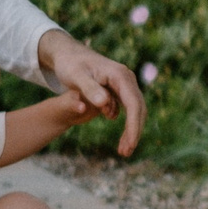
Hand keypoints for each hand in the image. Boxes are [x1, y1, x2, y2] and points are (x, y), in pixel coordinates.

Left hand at [36, 30, 144, 157]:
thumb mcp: (76, 76)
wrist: (69, 55)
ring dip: (132, 130)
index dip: (133, 125)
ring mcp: (125, 84)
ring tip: (123, 150)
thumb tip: (105, 104)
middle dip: (134, 131)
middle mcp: (127, 79)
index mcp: (119, 75)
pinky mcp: (120, 90)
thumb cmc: (71, 65)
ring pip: (135, 110)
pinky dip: (127, 125)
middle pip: (139, 108)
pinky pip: (128, 110)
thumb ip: (89, 89)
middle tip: (125, 153)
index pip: (133, 103)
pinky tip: (120, 139)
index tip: (129, 144)